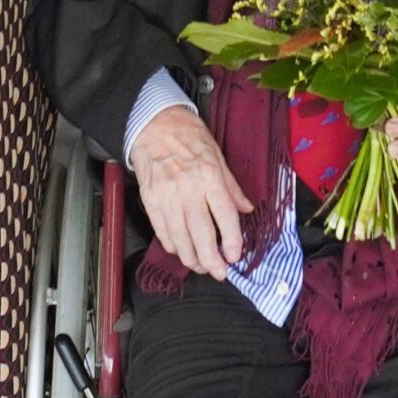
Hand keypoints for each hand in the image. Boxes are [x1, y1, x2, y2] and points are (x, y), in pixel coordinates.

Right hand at [129, 106, 249, 278]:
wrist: (152, 124)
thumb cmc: (186, 135)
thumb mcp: (217, 155)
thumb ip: (232, 186)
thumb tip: (247, 209)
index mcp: (208, 175)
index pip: (224, 215)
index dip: (232, 240)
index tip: (236, 255)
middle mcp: (187, 188)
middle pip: (201, 233)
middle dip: (212, 259)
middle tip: (219, 272)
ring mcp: (166, 196)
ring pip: (180, 238)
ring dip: (192, 258)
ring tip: (202, 265)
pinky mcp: (150, 201)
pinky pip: (162, 231)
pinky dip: (173, 246)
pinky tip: (182, 250)